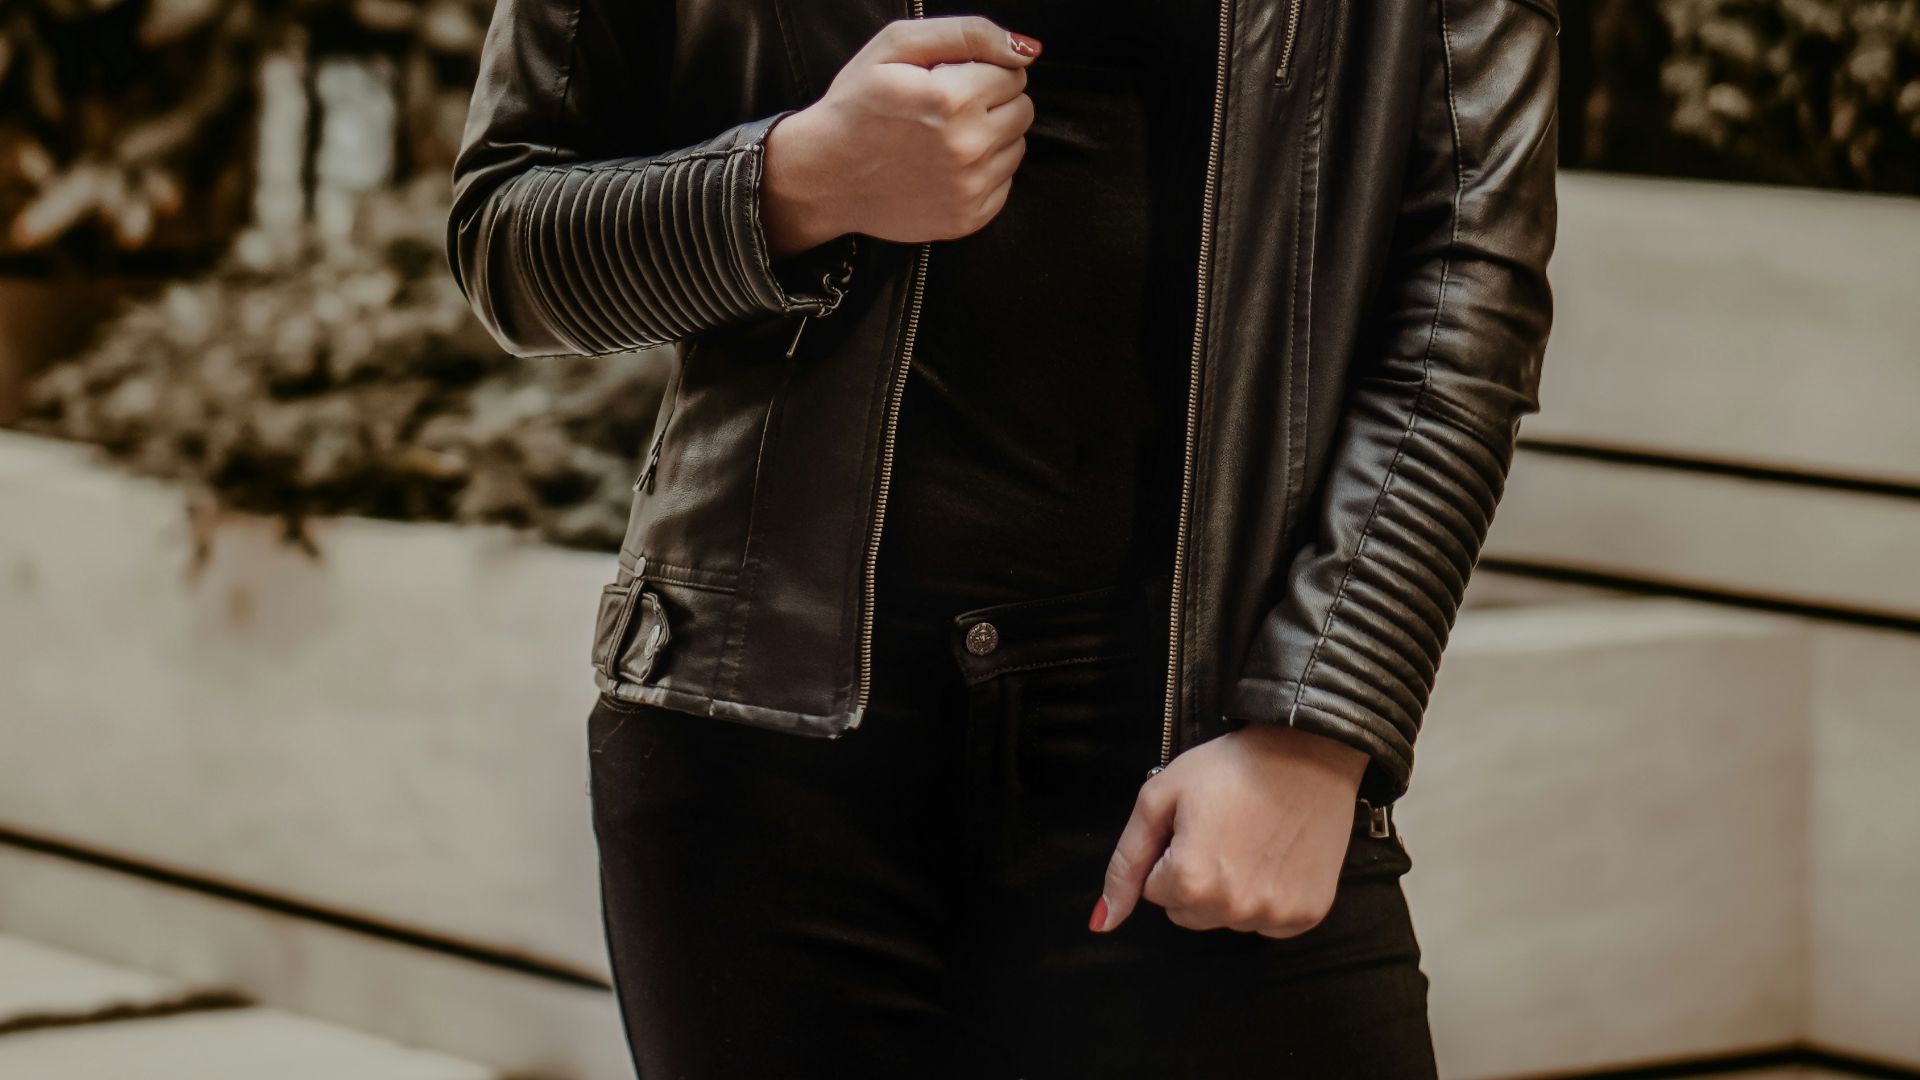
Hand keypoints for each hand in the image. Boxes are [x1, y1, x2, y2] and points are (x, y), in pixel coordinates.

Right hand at [762, 16, 1040, 257]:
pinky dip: (983, 172)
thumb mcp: (897, 46)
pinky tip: (945, 167)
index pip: (1014, 72)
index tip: (950, 80)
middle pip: (1023, 109)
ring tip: (944, 138)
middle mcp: (968, 147)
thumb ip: (968, 34)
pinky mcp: (968, 219)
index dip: (982, 71)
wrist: (824, 175)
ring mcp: (969, 188)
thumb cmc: (857, 105)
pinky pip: (1005, 184)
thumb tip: (1027, 50)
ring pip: (1018, 146)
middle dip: (993, 102)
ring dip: (991, 137)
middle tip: (948, 109)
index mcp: (953, 99)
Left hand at [1091, 723, 1370, 937]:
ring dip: (1230, 889)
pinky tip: (1275, 858)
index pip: (1154, 890)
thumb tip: (1102, 922)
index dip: (1169, 853)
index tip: (1194, 824)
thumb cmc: (1230, 768)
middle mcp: (1232, 908)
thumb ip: (1126, 863)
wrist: (1308, 752)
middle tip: (1221, 831)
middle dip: (1194, 877)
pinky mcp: (1307, 915)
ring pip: (1226, 918)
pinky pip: (1267, 924)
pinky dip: (1267, 897)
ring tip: (1251, 840)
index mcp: (1190, 882)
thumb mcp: (1159, 798)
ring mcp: (1274, 915)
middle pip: (1187, 913)